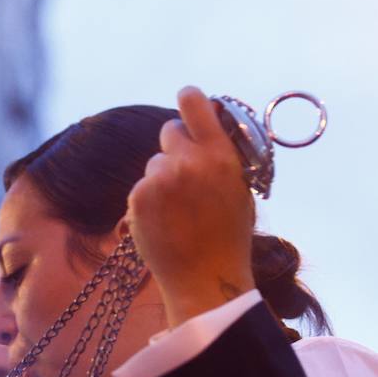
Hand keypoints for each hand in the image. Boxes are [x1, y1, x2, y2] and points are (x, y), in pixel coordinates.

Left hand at [126, 86, 255, 326]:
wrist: (205, 278)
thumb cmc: (229, 237)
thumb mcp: (239, 189)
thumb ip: (222, 156)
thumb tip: (207, 131)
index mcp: (220, 155)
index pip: (194, 104)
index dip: (189, 100)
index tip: (187, 98)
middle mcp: (187, 162)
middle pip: (169, 131)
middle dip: (175, 146)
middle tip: (184, 171)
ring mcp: (159, 180)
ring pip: (155, 163)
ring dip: (163, 179)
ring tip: (179, 211)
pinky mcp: (138, 198)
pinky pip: (142, 187)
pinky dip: (150, 201)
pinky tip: (165, 223)